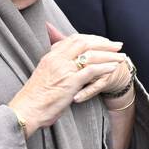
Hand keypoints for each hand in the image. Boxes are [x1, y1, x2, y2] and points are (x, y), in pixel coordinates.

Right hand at [8, 25, 127, 133]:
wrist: (26, 110)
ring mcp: (63, 69)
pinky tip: (114, 68)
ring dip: (109, 55)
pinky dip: (105, 68)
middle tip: (117, 45)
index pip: (74, 39)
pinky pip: (92, 70)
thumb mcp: (43, 75)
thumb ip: (54, 66)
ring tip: (121, 57)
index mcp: (50, 56)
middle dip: (103, 43)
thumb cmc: (35, 97)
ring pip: (90, 54)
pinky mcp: (70, 82)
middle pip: (84, 42)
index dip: (91, 38)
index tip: (103, 41)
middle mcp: (57, 59)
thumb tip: (64, 63)